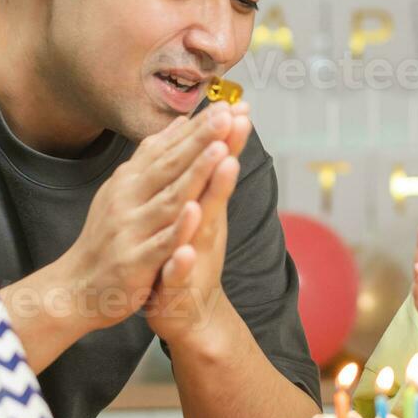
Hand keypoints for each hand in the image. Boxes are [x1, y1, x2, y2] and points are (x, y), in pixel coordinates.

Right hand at [60, 102, 237, 331]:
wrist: (75, 289)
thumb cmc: (108, 237)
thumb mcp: (126, 190)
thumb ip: (154, 157)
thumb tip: (180, 122)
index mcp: (130, 181)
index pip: (168, 148)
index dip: (197, 127)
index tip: (225, 104)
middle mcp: (129, 199)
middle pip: (170, 165)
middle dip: (200, 139)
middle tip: (226, 114)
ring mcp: (132, 229)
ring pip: (170, 198)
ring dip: (196, 173)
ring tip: (221, 149)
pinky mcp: (135, 261)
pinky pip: (161, 243)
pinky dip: (179, 228)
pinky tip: (197, 211)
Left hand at [144, 102, 252, 345]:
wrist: (187, 314)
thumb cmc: (187, 258)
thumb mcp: (198, 215)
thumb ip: (204, 181)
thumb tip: (212, 144)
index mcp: (205, 207)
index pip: (218, 166)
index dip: (228, 136)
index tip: (241, 103)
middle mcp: (206, 227)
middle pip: (219, 185)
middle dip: (229, 151)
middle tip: (241, 118)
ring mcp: (194, 256)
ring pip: (204, 223)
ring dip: (216, 194)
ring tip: (226, 165)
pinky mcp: (176, 285)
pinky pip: (178, 271)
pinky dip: (181, 259)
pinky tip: (182, 249)